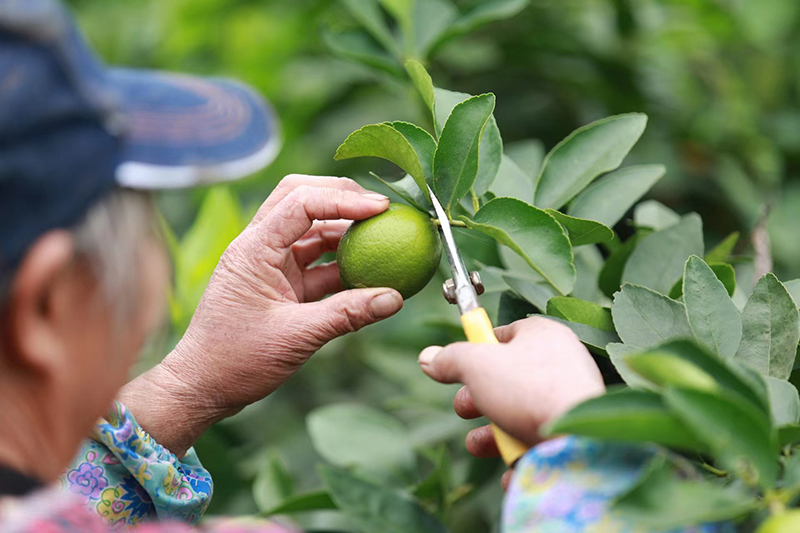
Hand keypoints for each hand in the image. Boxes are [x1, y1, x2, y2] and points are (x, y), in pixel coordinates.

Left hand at [121, 175, 403, 454]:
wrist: (202, 387)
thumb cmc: (236, 361)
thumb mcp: (296, 337)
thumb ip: (347, 314)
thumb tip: (395, 298)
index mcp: (254, 249)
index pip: (301, 202)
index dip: (344, 199)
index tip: (381, 208)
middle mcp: (260, 247)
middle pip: (302, 198)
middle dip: (342, 196)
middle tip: (382, 209)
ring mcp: (270, 264)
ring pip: (311, 230)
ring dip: (346, 232)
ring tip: (384, 238)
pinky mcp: (281, 284)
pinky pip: (316, 262)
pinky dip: (342, 264)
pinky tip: (371, 273)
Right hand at [419, 316, 604, 449]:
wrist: (578, 440)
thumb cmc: (528, 390)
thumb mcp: (476, 365)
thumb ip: (450, 359)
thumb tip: (427, 358)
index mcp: (543, 335)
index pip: (504, 333)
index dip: (477, 348)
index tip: (457, 366)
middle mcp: (561, 364)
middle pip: (508, 378)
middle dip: (478, 399)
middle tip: (464, 409)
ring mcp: (569, 401)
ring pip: (520, 414)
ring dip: (492, 434)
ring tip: (479, 445)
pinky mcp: (574, 434)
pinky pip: (540, 442)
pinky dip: (521, 456)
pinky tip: (511, 466)